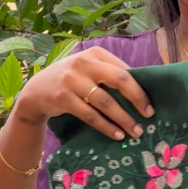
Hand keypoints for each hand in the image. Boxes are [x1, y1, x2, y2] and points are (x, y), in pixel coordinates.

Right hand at [15, 46, 153, 140]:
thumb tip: (142, 91)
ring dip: (123, 119)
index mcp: (95, 54)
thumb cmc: (71, 81)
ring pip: (106, 102)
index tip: (151, 105)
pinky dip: (106, 127)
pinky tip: (117, 135)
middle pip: (119, 80)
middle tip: (149, 115)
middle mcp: (84, 63)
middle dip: (137, 99)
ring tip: (135, 131)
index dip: (140, 88)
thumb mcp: (88, 70)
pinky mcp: (63, 98)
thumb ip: (109, 74)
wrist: (36, 91)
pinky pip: (90, 115)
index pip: (124, 70)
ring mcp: (72, 80)